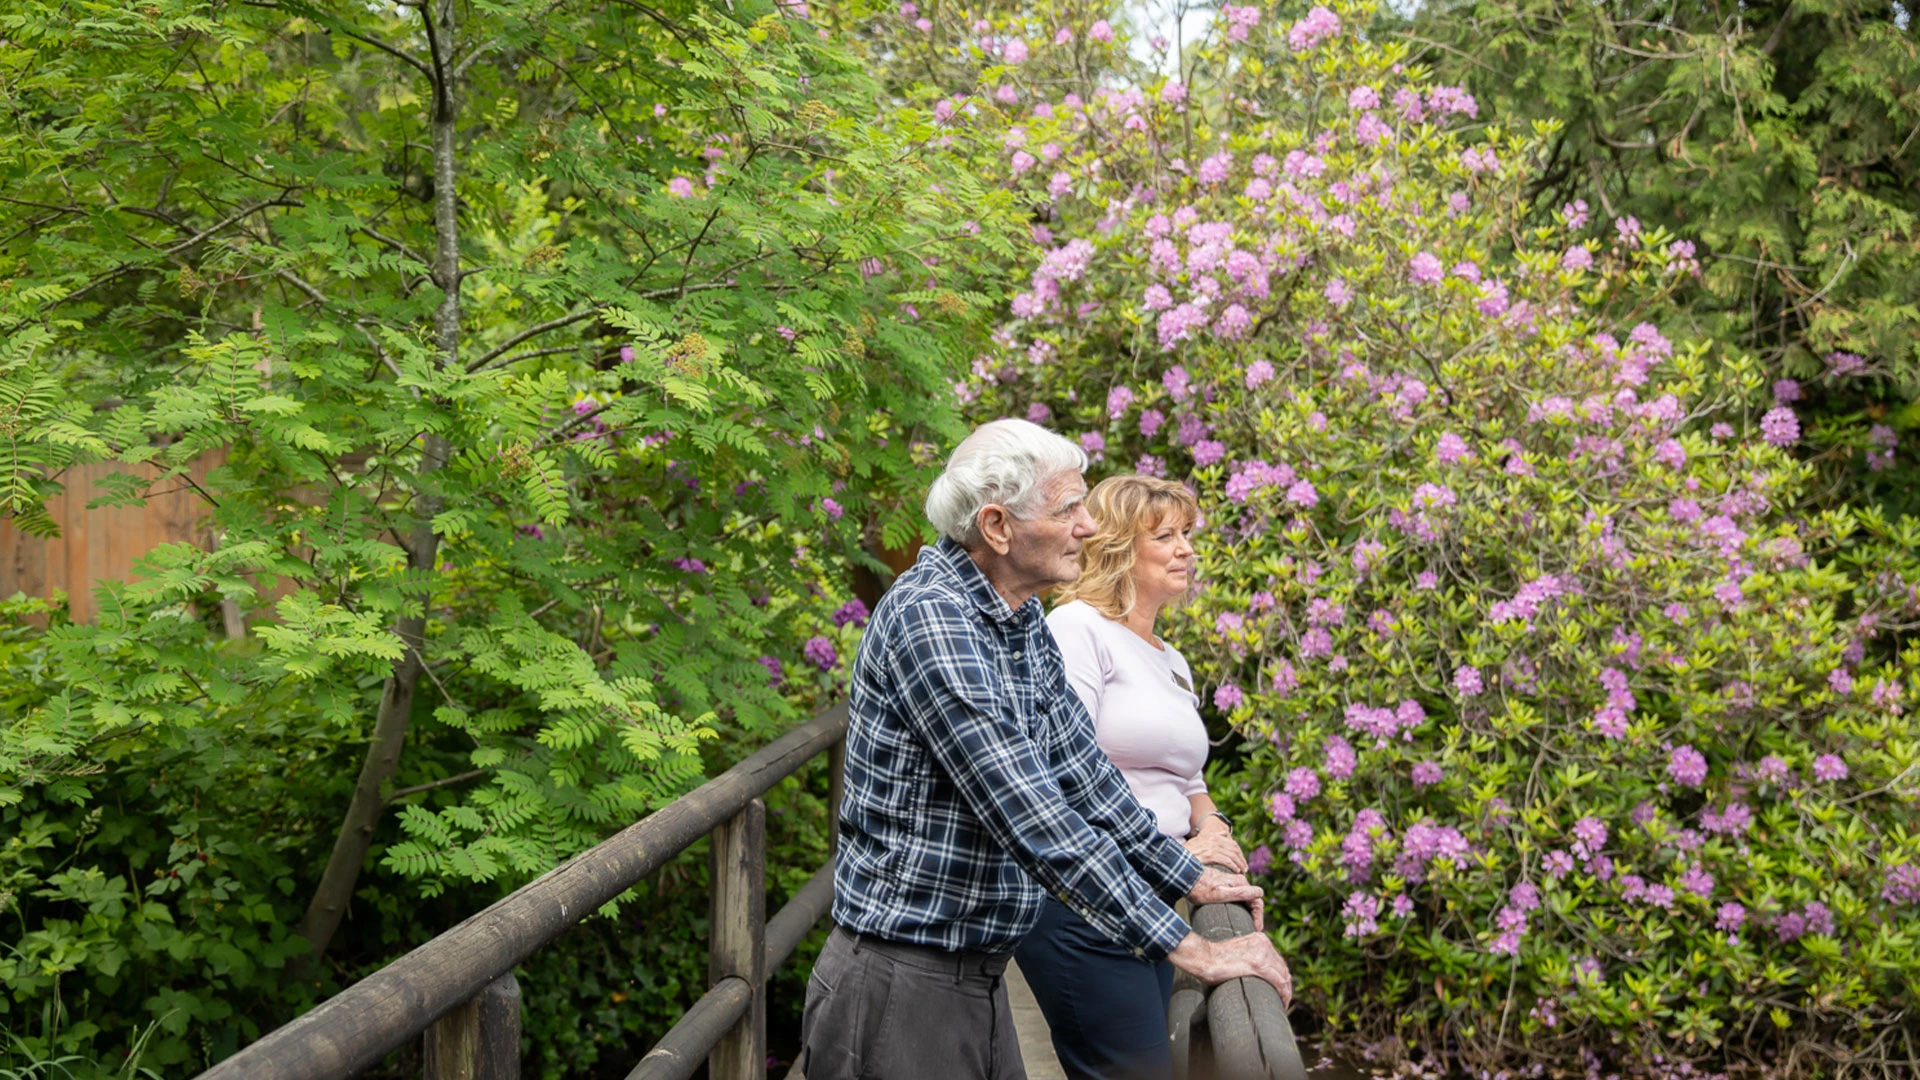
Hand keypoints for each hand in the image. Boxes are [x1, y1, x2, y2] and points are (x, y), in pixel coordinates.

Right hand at [1167, 931, 1293, 1006]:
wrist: (1204, 957)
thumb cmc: (1214, 959)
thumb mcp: (1238, 952)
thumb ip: (1250, 957)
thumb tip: (1254, 973)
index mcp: (1260, 939)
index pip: (1277, 960)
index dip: (1281, 976)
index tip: (1279, 989)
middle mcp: (1264, 943)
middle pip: (1283, 968)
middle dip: (1286, 985)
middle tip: (1283, 1000)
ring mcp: (1262, 953)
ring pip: (1284, 976)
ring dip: (1286, 992)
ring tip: (1283, 1004)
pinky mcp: (1258, 965)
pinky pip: (1279, 982)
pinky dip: (1283, 994)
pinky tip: (1282, 1002)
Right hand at [1184, 823, 1246, 872]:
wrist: (1176, 856)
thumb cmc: (1187, 850)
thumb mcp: (1199, 839)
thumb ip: (1212, 836)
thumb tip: (1224, 833)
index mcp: (1212, 836)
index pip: (1231, 843)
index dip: (1239, 853)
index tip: (1241, 861)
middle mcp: (1213, 840)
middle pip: (1234, 849)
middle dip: (1241, 859)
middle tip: (1244, 868)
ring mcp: (1212, 847)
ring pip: (1232, 855)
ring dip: (1239, 863)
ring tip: (1241, 871)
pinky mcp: (1210, 855)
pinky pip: (1227, 860)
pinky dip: (1233, 866)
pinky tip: (1236, 871)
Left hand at [1187, 866, 1263, 930]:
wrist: (1186, 879)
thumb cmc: (1201, 889)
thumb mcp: (1221, 894)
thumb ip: (1240, 893)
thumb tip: (1260, 892)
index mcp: (1240, 883)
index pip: (1257, 902)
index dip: (1259, 917)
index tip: (1257, 930)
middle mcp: (1239, 881)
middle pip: (1253, 900)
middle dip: (1256, 916)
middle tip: (1254, 930)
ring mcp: (1232, 883)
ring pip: (1247, 899)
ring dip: (1250, 912)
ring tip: (1249, 926)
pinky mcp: (1226, 885)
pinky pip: (1239, 897)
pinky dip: (1243, 907)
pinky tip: (1239, 916)